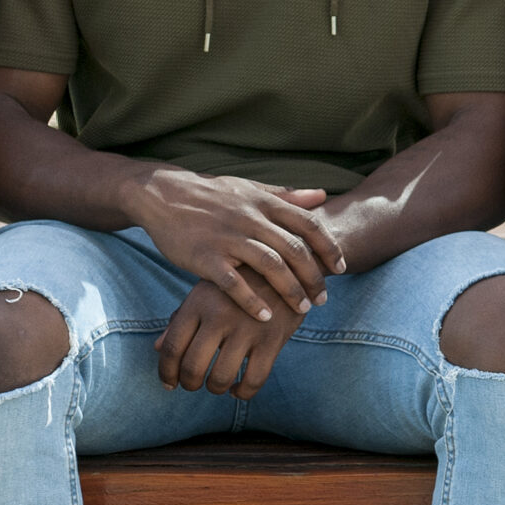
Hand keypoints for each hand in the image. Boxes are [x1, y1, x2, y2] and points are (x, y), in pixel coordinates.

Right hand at [129, 169, 346, 322]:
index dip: (329, 247)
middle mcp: (250, 218)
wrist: (163, 195)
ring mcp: (228, 237)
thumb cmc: (212, 195)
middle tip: (323, 299)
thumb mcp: (250, 188)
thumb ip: (286, 195)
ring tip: (303, 310)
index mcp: (263, 202)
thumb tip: (323, 196)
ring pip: (270, 267)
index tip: (342, 268)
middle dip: (314, 277)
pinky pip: (234, 283)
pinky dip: (252, 301)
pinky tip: (265, 317)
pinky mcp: (205, 257)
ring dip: (291, 291)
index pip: (308, 225)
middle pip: (294, 250)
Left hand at [157, 280, 301, 397]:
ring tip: (216, 385)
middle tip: (192, 386)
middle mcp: (219, 316)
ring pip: (221, 377)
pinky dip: (244, 392)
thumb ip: (181, 318)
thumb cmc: (238, 282)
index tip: (169, 383)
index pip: (172, 346)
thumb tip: (157, 347)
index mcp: (198, 303)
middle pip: (193, 366)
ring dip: (215, 388)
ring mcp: (247, 328)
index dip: (166, 372)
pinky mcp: (272, 339)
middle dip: (189, 384)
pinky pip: (254, 379)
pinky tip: (239, 389)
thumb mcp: (206, 292)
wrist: (285, 264)